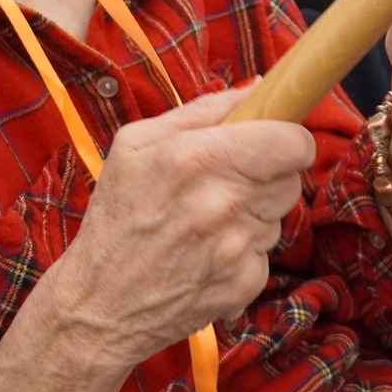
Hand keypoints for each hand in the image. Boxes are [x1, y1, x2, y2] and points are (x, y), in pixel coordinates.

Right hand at [56, 87, 313, 366]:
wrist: (99, 304)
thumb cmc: (116, 216)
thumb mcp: (136, 144)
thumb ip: (203, 110)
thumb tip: (260, 87)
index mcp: (196, 158)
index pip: (292, 141)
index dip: (288, 138)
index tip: (271, 141)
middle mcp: (222, 203)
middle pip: (291, 177)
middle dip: (267, 175)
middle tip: (226, 183)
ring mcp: (236, 248)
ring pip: (279, 215)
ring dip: (254, 214)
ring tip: (206, 222)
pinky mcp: (245, 284)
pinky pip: (267, 253)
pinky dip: (244, 252)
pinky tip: (207, 254)